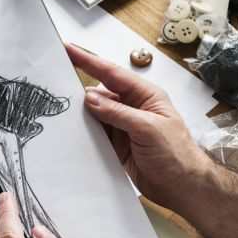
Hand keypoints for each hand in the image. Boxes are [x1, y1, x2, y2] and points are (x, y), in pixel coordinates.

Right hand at [65, 43, 207, 210]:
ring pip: (94, 114)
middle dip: (78, 86)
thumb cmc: (177, 154)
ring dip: (79, 113)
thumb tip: (90, 98)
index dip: (90, 61)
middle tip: (53, 79)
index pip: (112, 74)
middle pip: (100, 93)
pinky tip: (69, 132)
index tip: (69, 50)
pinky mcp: (116, 146)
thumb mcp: (148, 129)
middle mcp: (132, 108)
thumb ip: (118, 113)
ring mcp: (123, 127)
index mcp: (145, 96)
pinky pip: (95, 135)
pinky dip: (82, 133)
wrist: (183, 188)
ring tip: (56, 108)